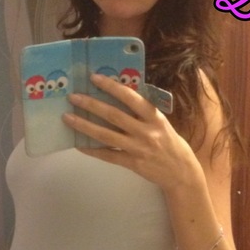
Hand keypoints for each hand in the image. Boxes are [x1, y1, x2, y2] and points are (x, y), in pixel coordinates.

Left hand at [62, 73, 199, 190]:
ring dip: (85, 126)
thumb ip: (143, 111)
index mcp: (154, 116)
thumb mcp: (161, 122)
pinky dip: (92, 150)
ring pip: (106, 135)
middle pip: (114, 115)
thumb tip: (119, 95)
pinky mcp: (133, 164)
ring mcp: (138, 148)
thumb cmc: (169, 142)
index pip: (131, 97)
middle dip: (91, 105)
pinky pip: (108, 155)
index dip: (112, 87)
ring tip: (68, 118)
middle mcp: (146, 131)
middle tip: (73, 97)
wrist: (181, 172)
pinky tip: (79, 144)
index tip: (94, 78)